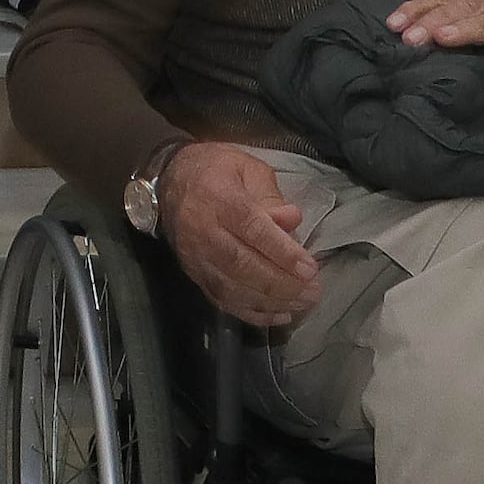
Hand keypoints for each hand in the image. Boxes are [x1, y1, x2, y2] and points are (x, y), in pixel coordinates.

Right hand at [165, 141, 322, 329]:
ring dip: (270, 301)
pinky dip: (250, 312)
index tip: (310, 269)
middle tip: (313, 291)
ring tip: (301, 304)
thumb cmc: (216, 170)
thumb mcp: (248, 168)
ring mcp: (195, 256)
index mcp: (219, 199)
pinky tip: (277, 315)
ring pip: (232, 287)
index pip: (253, 230)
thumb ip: (271, 196)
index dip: (283, 253)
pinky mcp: (193, 273)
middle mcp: (203, 231)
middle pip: (243, 264)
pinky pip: (221, 299)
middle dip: (282, 283)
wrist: (170, 180)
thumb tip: (292, 221)